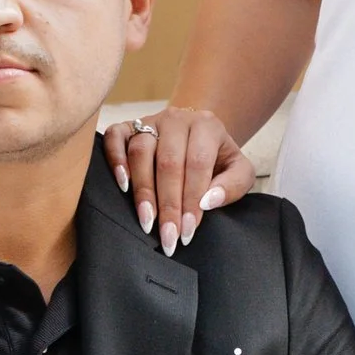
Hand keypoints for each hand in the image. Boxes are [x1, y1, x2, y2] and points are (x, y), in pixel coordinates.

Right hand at [106, 106, 255, 255]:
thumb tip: (207, 201)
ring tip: (147, 220)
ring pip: (140, 151)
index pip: (197, 163)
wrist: (199, 136)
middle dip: (168, 204)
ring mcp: (149, 121)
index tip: (188, 231)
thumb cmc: (218, 159)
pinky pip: (115, 136)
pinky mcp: (128, 125)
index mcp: (207, 126)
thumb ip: (233, 185)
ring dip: (143, 190)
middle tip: (167, 236)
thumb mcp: (239, 171)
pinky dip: (115, 159)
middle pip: (168, 161)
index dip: (191, 199)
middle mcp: (176, 119)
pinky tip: (122, 185)